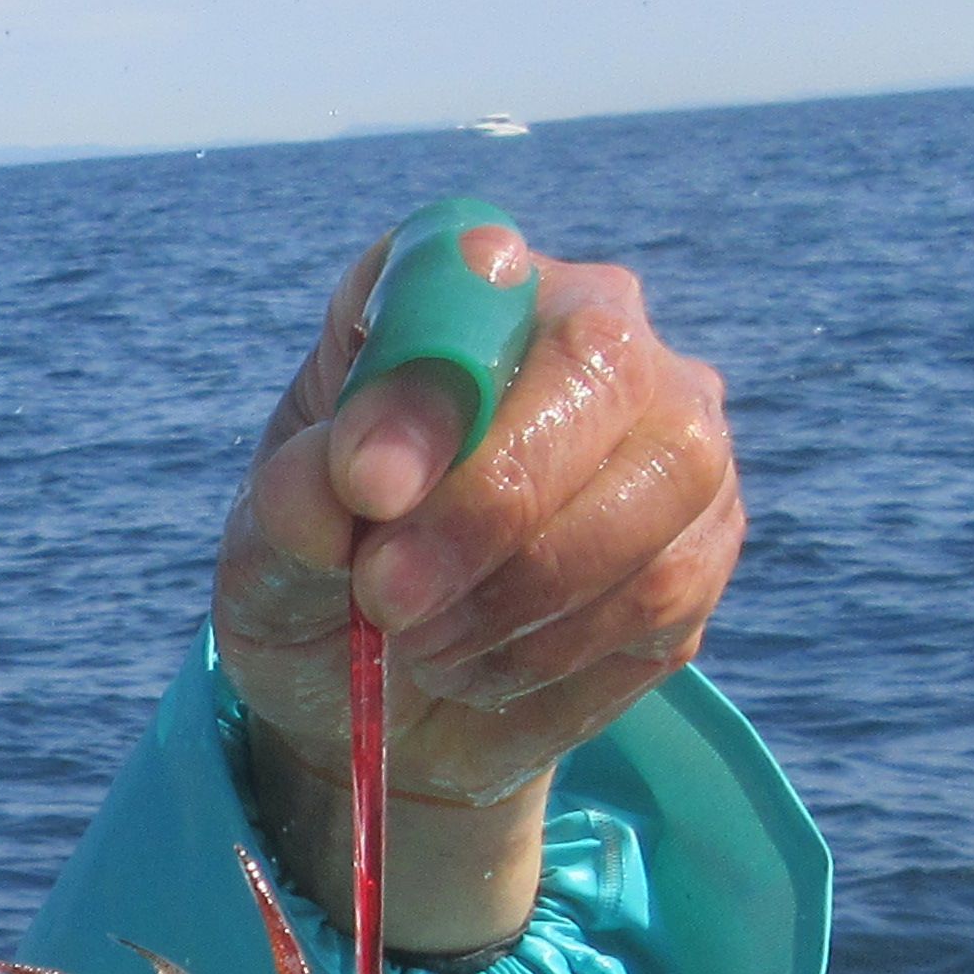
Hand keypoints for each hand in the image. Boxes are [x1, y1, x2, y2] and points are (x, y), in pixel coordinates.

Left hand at [209, 226, 740, 952]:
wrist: (384, 699)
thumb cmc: (322, 583)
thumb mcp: (267, 551)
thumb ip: (297, 500)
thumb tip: (352, 476)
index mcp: (462, 289)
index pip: (474, 274)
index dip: (430, 376)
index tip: (366, 486)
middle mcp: (592, 325)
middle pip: (598, 365)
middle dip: (488, 504)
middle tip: (385, 600)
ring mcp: (671, 425)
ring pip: (652, 486)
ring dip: (516, 596)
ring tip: (420, 643)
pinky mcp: (705, 536)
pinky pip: (664, 587)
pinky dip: (555, 649)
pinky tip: (484, 664)